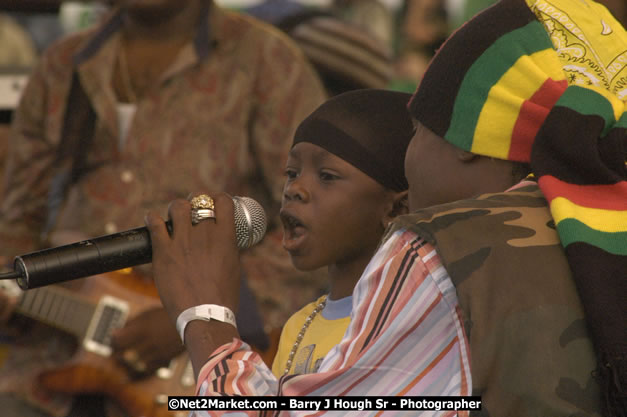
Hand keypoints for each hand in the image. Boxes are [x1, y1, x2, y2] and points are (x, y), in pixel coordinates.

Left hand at [111, 307, 184, 376]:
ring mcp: (156, 353)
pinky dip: (137, 373)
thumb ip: (131, 323)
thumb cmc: (168, 315)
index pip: (118, 340)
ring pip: (134, 365)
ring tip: (123, 362)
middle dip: (117, 355)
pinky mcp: (164, 360)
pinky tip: (132, 373)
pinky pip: (147, 370)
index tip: (113, 340)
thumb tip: (116, 332)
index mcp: (142, 329)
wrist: (191, 321)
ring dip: (126, 365)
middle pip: (124, 355)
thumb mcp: (147, 314)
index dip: (113, 341)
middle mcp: (148, 342)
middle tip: (115, 353)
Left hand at [144, 192, 240, 327]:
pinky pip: (155, 223)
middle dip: (196, 203)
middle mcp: (205, 233)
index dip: (218, 199)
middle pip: (199, 202)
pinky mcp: (163, 251)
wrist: (205, 315)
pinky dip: (153, 219)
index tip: (215, 204)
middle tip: (193, 212)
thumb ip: (225, 248)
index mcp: (225, 237)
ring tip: (175, 217)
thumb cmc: (223, 297)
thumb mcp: (233, 267)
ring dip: (177, 208)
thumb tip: (220, 240)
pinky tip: (154, 221)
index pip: (224, 202)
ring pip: (178, 207)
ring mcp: (183, 241)